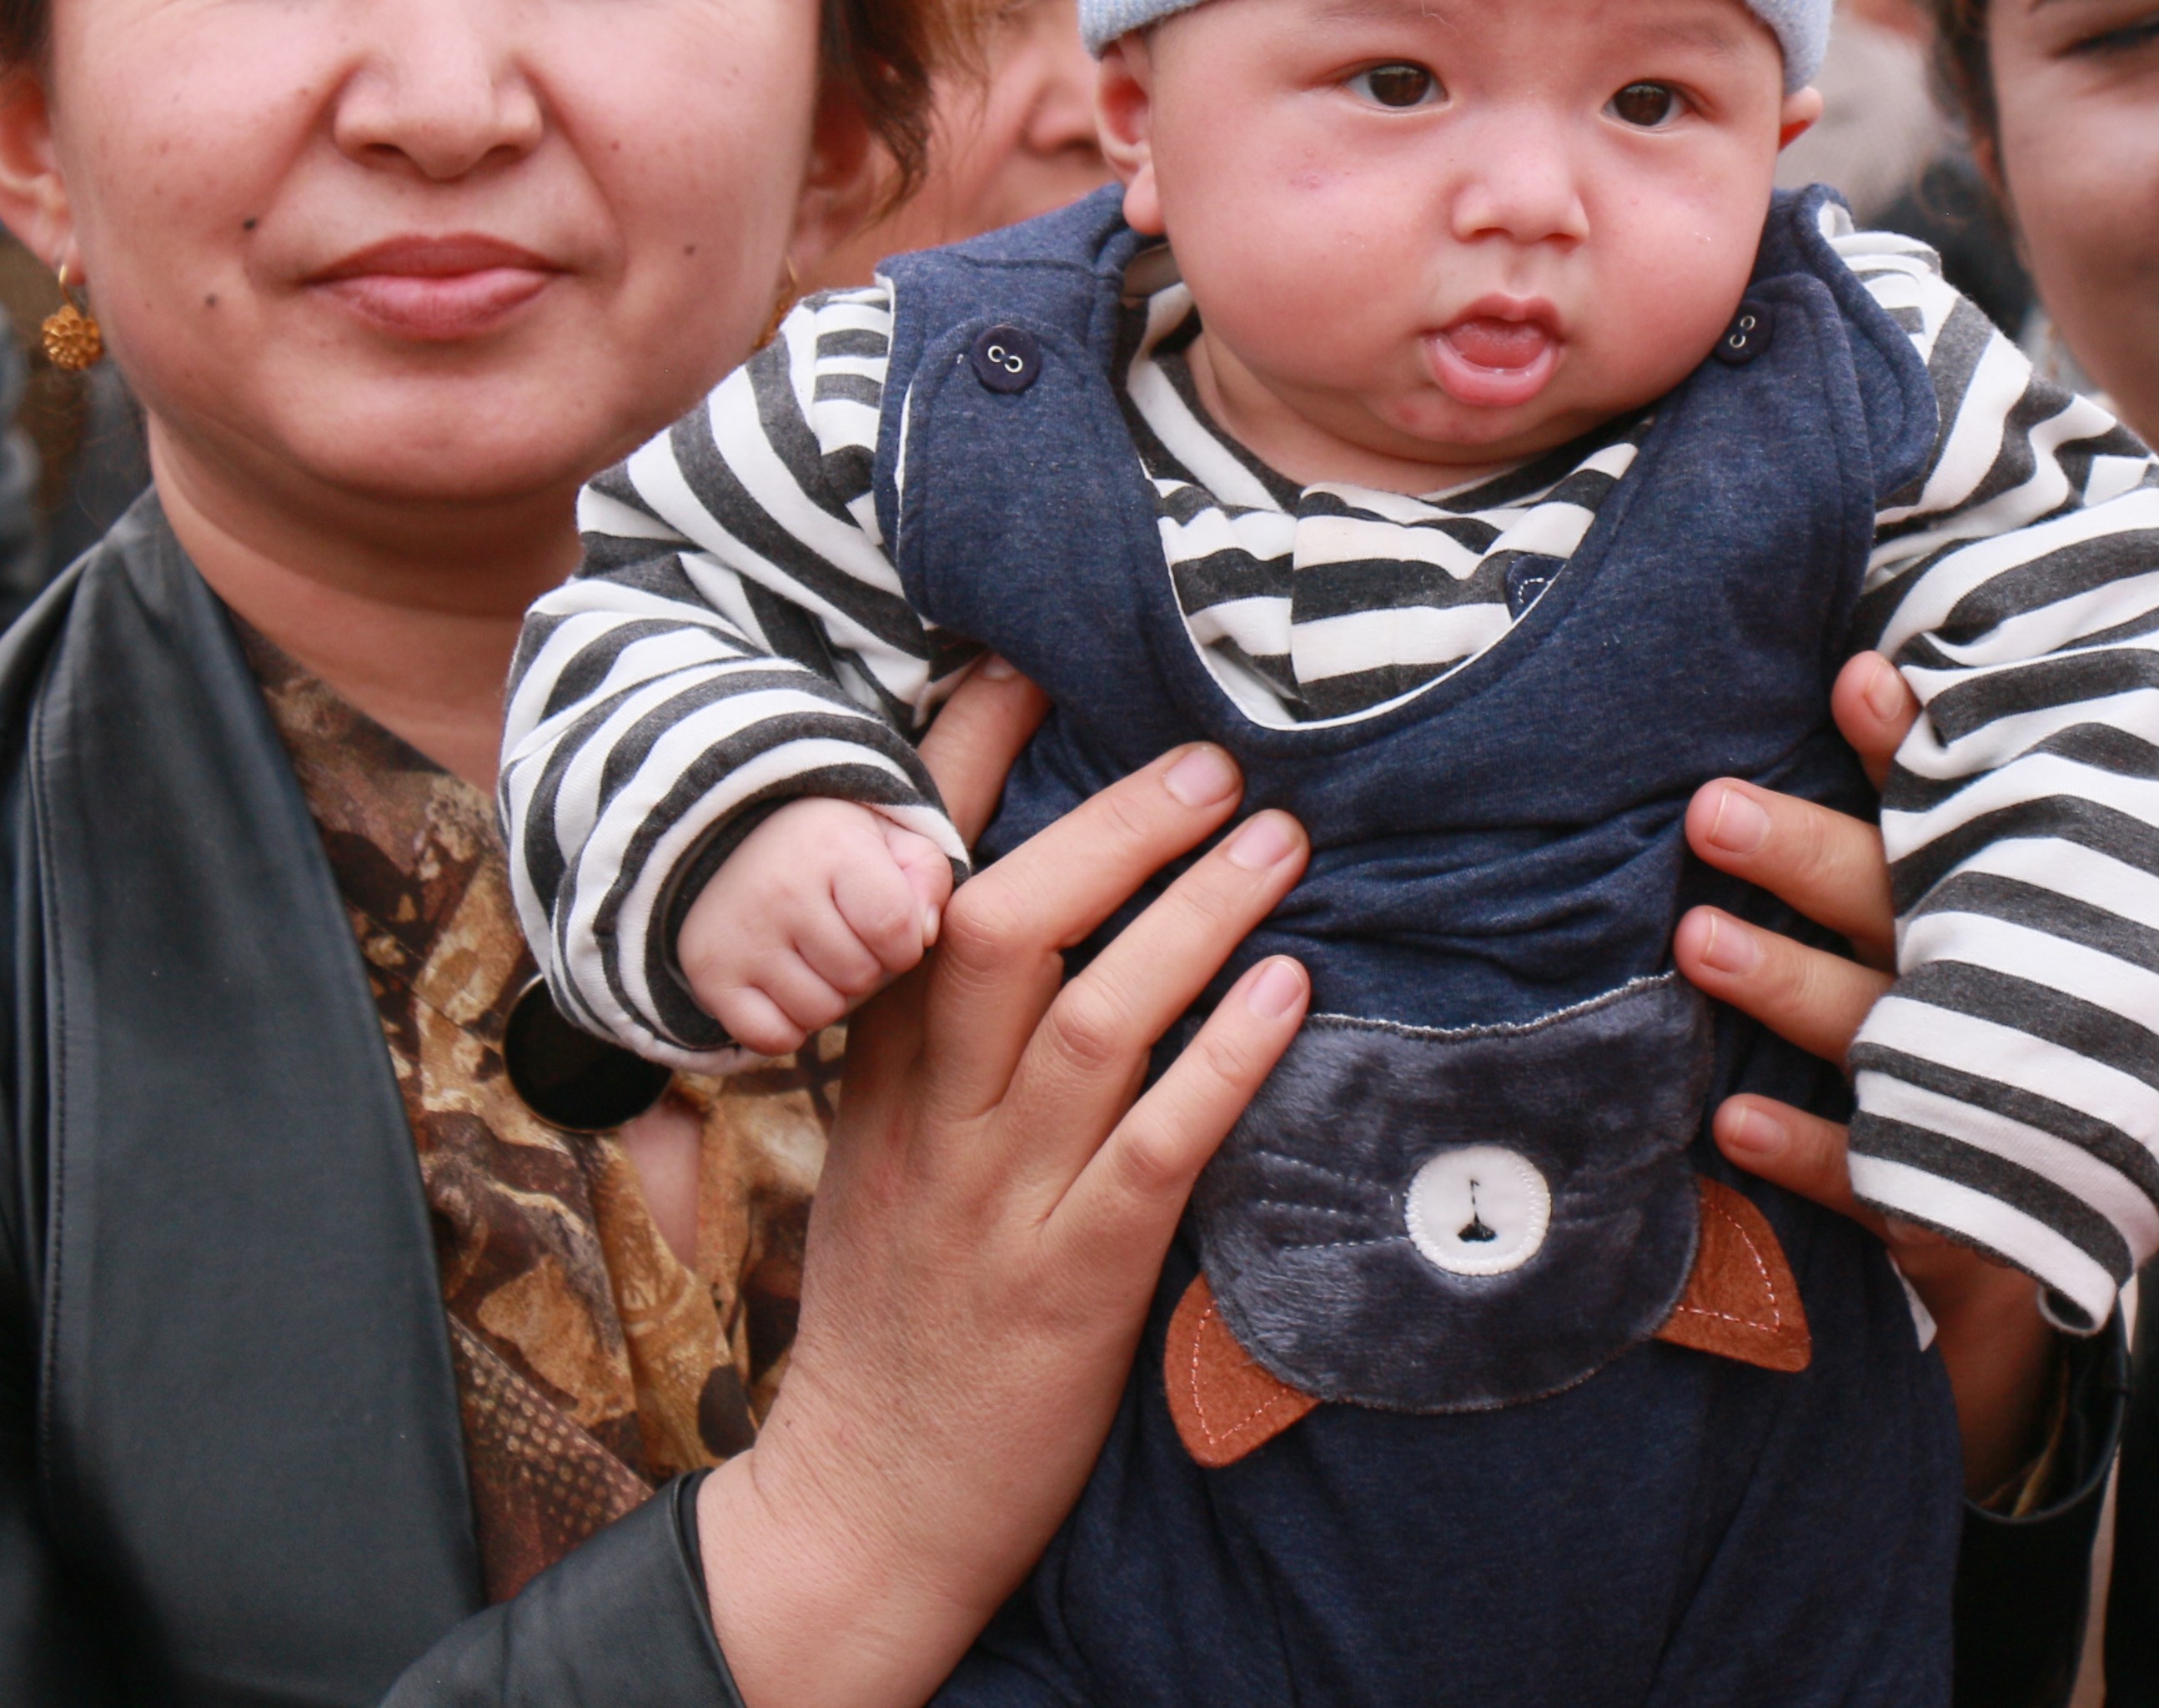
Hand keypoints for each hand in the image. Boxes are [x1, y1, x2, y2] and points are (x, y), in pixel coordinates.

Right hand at [680, 798, 958, 1051]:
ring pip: (819, 1013)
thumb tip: (924, 937)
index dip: (904, 944)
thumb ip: (930, 880)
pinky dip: (786, 1026)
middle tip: (846, 940)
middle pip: (859, 977)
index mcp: (833, 847)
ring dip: (829, 997)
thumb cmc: (835, 851)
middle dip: (868, 969)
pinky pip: (770, 1037)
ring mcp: (738, 935)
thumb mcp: (894, 843)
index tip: (887, 928)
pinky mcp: (708, 974)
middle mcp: (779, 889)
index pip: (895, 931)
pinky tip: (786, 986)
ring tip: (816, 958)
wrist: (735, 843)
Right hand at [697, 661, 1311, 1707]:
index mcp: (880, 1068)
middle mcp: (930, 1116)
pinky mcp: (1074, 1283)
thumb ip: (944, 1034)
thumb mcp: (889, 1147)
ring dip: (1194, 917)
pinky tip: (1287, 995)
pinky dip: (1224, 1062)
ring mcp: (999, 1199)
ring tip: (1282, 840)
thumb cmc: (904, 1305)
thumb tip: (1036, 896)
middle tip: (1214, 757)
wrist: (871, 1496)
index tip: (1028, 662)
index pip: (911, 886)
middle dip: (1111, 828)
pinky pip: (1154, 1150)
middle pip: (999, 926)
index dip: (962, 769)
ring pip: (1092, 1020)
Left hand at [1675, 652, 2070, 1498]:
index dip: (1905, 744)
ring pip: (1874, 1026)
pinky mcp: (1950, 1190)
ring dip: (1787, 987)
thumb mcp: (1981, 879)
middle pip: (1891, 903)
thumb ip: (1923, 784)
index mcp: (1997, 888)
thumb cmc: (2001, 979)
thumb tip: (1856, 662)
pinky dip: (1808, 1151)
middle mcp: (1986, 975)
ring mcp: (1968, 1082)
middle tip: (1710, 810)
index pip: (1951, 806)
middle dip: (1804, 856)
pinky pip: (1875, 1172)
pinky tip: (1733, 1123)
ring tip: (1697, 943)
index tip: (1851, 680)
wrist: (2092, 1178)